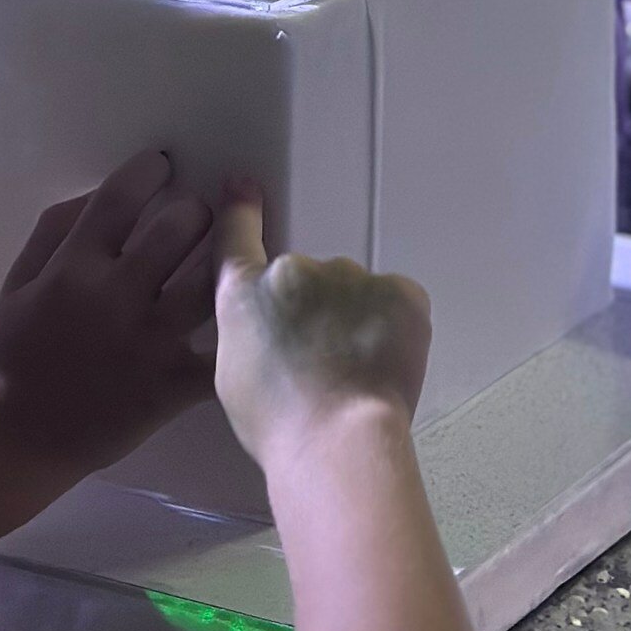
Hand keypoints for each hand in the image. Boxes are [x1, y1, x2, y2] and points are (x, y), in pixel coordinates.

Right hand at [0, 150, 214, 484]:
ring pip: (209, 279)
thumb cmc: (13, 356)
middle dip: (196, 210)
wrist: (15, 441)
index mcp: (74, 267)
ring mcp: (149, 341)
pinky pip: (220, 351)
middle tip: (198, 215)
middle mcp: (116, 296)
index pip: (121, 196)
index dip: (149, 170)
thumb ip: (55, 230)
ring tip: (225, 254)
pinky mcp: (171, 385)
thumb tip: (102, 191)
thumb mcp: (18, 282)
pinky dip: (237, 335)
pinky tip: (242, 320)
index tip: (163, 164)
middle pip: (180, 227)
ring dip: (223, 258)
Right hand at [214, 181, 431, 472]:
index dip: (242, 210)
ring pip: (353, 292)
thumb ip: (246, 328)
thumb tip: (270, 325)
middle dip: (315, 310)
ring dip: (354, 319)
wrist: (335, 441)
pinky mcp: (399, 292)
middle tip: (318, 363)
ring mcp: (351, 277)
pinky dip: (392, 325)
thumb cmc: (278, 423)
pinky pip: (394, 301)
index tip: (244, 189)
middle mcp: (295, 269)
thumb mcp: (231, 372)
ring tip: (351, 373)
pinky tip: (380, 363)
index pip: (238, 236)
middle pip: (308, 280)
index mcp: (246, 290)